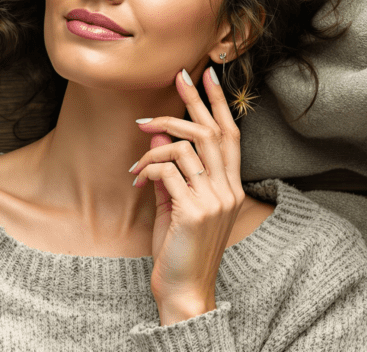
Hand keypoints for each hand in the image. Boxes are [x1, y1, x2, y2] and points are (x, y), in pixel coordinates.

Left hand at [129, 67, 244, 324]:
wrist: (183, 290)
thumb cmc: (177, 249)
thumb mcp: (174, 204)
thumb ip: (170, 173)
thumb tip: (155, 139)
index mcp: (230, 188)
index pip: (230, 136)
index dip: (219, 104)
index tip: (207, 76)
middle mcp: (228, 190)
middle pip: (213, 132)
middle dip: (194, 100)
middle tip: (178, 76)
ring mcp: (214, 199)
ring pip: (186, 147)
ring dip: (155, 142)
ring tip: (137, 148)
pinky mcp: (194, 210)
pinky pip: (166, 170)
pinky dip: (146, 169)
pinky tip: (135, 183)